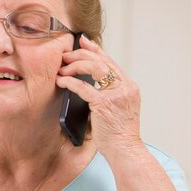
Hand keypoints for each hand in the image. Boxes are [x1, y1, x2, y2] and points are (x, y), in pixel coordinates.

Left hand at [56, 35, 142, 157]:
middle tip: (65, 56)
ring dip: (75, 65)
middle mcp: (125, 87)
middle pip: (101, 61)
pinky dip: (70, 82)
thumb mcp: (118, 108)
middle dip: (80, 55)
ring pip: (94, 68)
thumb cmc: (119, 133)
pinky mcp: (104, 104)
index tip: (82, 41)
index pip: (110, 62)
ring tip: (62, 68)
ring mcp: (116, 95)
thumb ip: (109, 93)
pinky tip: (61, 81)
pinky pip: (84, 87)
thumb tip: (87, 82)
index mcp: (129, 86)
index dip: (95, 49)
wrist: (126, 149)